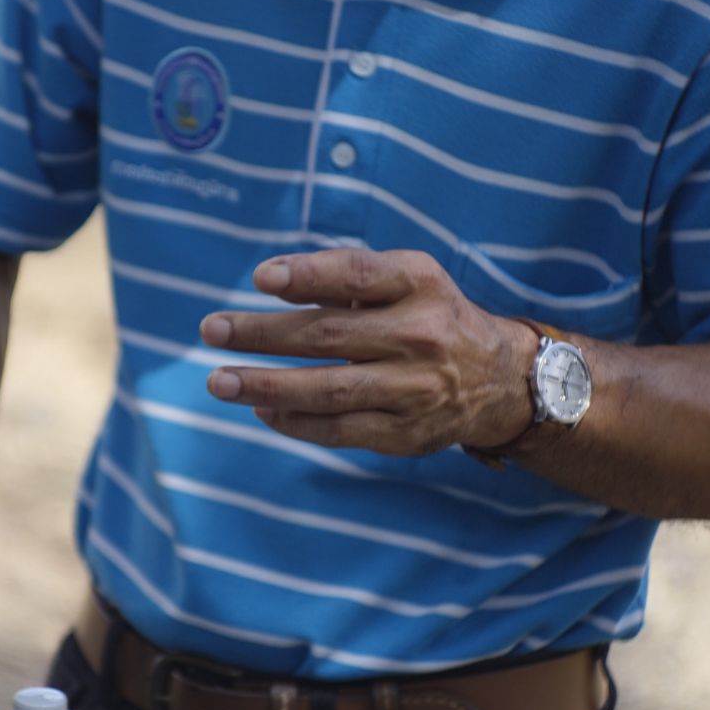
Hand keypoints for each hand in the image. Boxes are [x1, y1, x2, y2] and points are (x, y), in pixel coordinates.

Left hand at [197, 248, 531, 456]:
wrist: (498, 379)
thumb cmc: (428, 315)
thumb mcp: (406, 279)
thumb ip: (348, 276)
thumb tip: (273, 281)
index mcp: (419, 285)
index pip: (359, 275)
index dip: (309, 275)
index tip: (261, 277)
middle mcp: (420, 336)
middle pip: (331, 336)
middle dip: (263, 334)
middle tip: (211, 330)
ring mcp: (415, 389)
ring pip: (330, 390)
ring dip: (267, 387)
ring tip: (219, 381)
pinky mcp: (407, 434)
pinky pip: (341, 430)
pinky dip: (296, 422)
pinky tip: (261, 410)